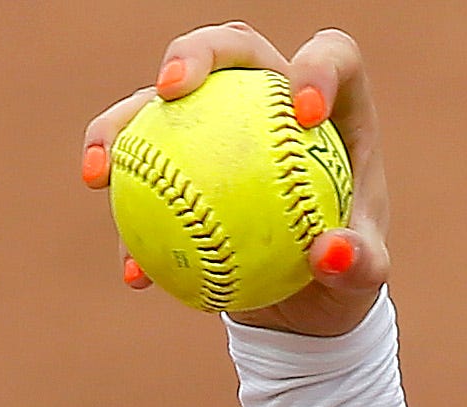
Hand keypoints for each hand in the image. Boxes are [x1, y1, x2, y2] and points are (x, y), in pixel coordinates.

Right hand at [79, 23, 394, 334]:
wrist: (308, 299)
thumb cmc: (346, 270)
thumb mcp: (365, 279)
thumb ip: (361, 265)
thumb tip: (332, 254)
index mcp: (333, 105)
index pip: (330, 57)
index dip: (317, 65)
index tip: (303, 112)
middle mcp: (270, 97)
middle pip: (231, 46)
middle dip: (195, 51)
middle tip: (170, 89)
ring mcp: (219, 120)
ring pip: (161, 98)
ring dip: (119, 123)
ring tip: (101, 173)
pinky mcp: (179, 156)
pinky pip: (140, 172)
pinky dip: (127, 218)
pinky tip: (130, 269)